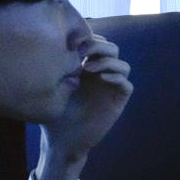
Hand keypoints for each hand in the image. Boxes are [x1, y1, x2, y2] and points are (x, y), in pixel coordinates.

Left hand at [42, 34, 132, 162]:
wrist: (62, 141)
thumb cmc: (54, 115)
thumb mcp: (53, 88)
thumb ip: (61, 68)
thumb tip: (65, 48)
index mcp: (87, 68)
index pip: (98, 43)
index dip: (88, 38)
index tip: (70, 43)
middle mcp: (102, 75)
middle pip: (113, 49)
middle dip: (99, 45)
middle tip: (80, 51)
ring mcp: (111, 88)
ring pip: (123, 65)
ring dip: (108, 62)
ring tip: (87, 69)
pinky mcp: (118, 101)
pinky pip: (126, 85)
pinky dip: (117, 78)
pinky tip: (100, 79)